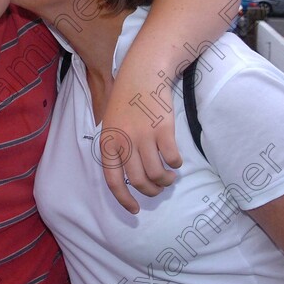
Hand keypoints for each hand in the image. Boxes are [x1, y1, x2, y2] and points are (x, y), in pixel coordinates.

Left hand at [97, 78, 180, 213]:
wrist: (142, 73)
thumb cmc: (127, 99)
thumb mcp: (111, 123)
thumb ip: (116, 148)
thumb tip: (128, 177)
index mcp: (108, 142)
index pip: (113, 180)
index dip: (124, 199)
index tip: (135, 210)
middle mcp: (124, 141)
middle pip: (139, 181)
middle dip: (151, 191)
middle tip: (158, 187)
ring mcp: (144, 135)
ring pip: (156, 174)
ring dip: (165, 180)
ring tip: (169, 176)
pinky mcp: (163, 129)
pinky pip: (171, 159)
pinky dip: (175, 165)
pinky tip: (175, 161)